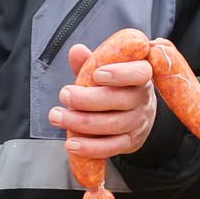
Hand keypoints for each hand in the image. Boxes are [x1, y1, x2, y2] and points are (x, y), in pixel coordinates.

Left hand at [54, 43, 157, 162]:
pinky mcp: (130, 142)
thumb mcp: (106, 69)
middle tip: (64, 94)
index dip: (120, 74)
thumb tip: (76, 51)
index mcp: (141, 75)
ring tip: (57, 116)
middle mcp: (142, 99)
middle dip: (88, 99)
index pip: (138, 73)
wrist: (135, 114)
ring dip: (81, 123)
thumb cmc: (116, 86)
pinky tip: (71, 143)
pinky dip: (90, 147)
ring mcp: (138, 122)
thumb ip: (91, 61)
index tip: (97, 74)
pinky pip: (111, 147)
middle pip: (120, 100)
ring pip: (112, 125)